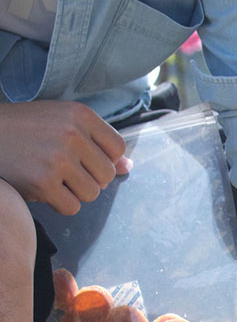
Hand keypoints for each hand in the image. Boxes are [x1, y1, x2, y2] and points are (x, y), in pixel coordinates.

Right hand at [0, 101, 130, 214]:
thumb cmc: (24, 129)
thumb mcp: (60, 122)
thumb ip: (96, 142)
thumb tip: (128, 167)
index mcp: (80, 115)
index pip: (118, 149)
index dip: (104, 159)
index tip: (83, 157)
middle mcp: (72, 134)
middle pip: (107, 175)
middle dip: (89, 178)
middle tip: (63, 169)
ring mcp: (57, 159)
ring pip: (92, 193)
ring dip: (74, 192)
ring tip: (52, 176)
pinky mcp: (43, 182)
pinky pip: (72, 207)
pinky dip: (59, 203)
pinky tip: (42, 187)